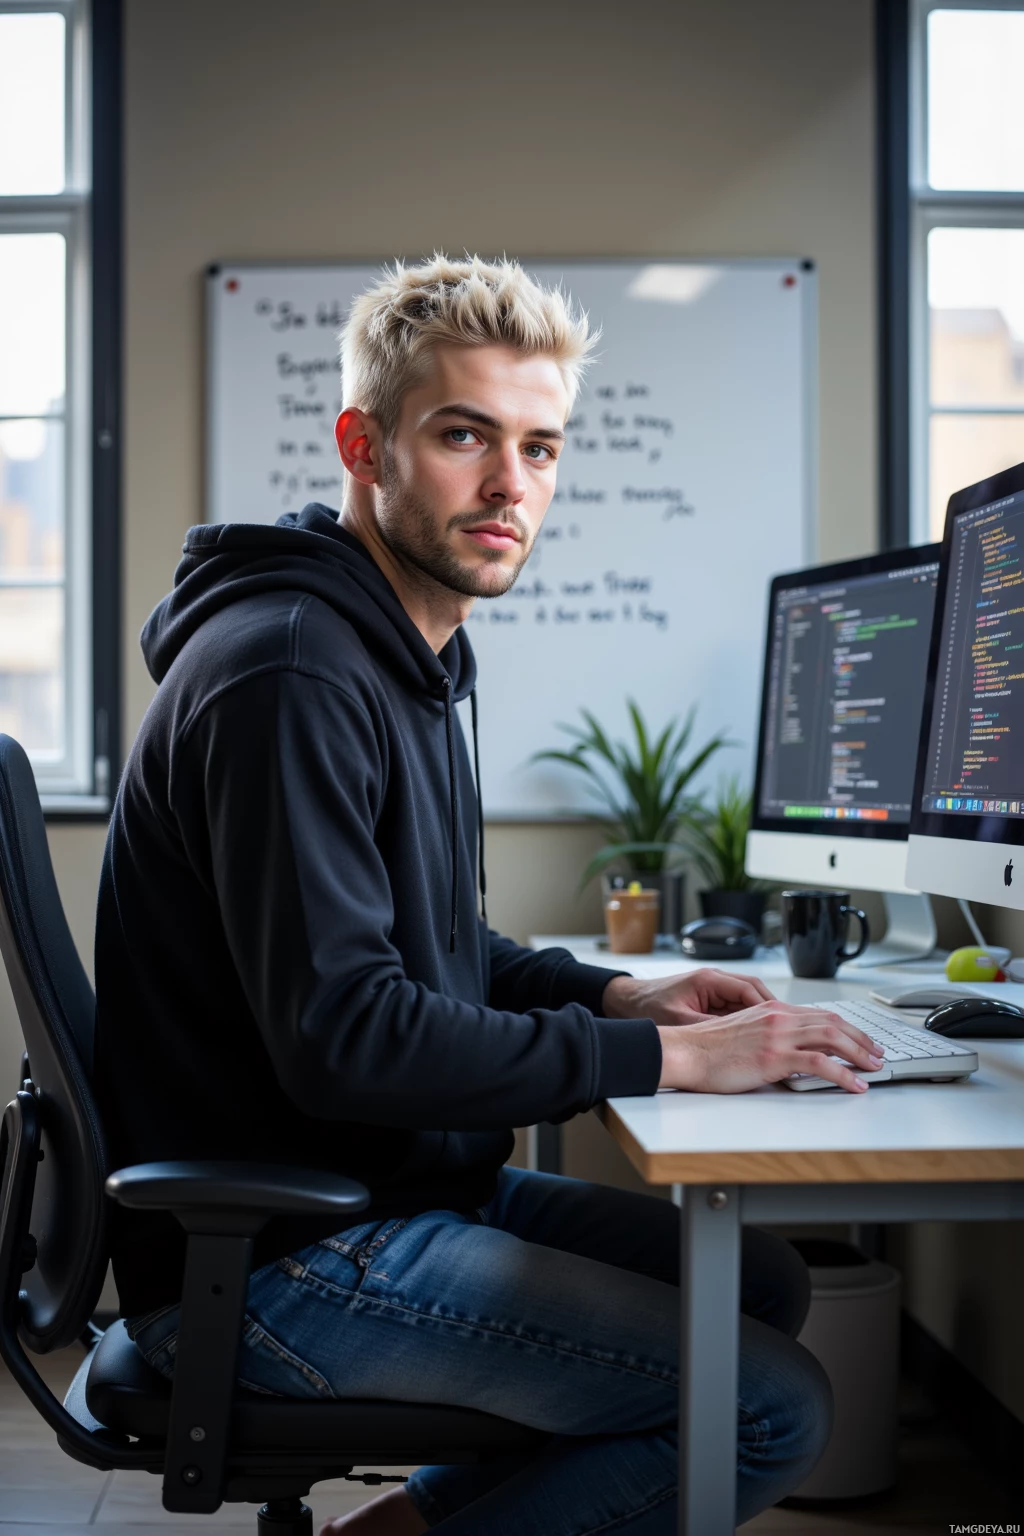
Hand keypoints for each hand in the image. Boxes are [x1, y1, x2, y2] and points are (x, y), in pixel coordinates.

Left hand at [602, 968, 773, 1027]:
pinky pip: (734, 1008)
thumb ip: (706, 1026)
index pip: (748, 989)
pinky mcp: (708, 1000)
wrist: (626, 1002)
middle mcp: (713, 981)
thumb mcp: (679, 1020)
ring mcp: (712, 990)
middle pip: (753, 992)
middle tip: (786, 1028)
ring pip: (746, 1001)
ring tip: (775, 1033)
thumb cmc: (647, 1006)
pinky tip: (754, 1036)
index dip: (767, 1006)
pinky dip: (746, 1020)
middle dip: (770, 1010)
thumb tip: (734, 1038)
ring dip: (760, 1016)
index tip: (780, 1022)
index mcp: (708, 979)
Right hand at [656, 1001, 886, 1094]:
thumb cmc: (706, 1048)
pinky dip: (844, 1074)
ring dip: (860, 1054)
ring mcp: (778, 1035)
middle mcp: (779, 1017)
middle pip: (833, 1023)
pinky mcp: (775, 1056)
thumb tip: (790, 1052)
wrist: (685, 1050)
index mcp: (772, 1009)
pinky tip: (855, 1084)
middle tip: (877, 1054)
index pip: (820, 1014)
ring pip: (833, 1038)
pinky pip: (820, 1063)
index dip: (846, 1028)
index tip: (860, 1040)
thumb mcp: (743, 1032)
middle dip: (861, 1039)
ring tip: (874, 1069)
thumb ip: (768, 1035)